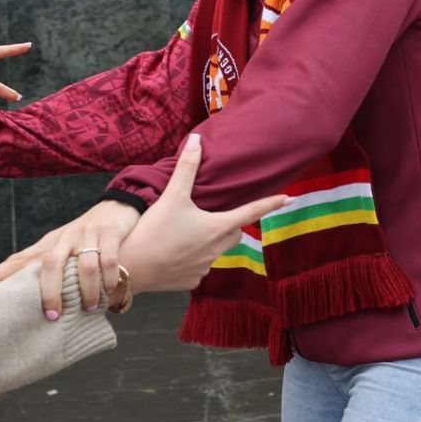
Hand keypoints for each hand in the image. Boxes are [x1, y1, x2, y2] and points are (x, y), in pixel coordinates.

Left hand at [0, 199, 139, 318]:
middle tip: (53, 315)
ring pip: (85, 266)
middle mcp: (64, 238)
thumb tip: (20, 293)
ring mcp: (87, 234)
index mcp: (48, 244)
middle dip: (51, 292)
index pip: (19, 259)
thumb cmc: (82, 236)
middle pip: (51, 264)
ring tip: (89, 308)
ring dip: (87, 290)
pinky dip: (109, 278)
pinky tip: (109, 290)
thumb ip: (42, 267)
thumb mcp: (60, 247)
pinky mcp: (109, 232)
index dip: (0, 274)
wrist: (115, 207)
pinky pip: (108, 259)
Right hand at [118, 135, 285, 297]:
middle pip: (235, 233)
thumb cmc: (154, 230)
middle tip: (220, 215)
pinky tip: (175, 252)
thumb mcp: (172, 196)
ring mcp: (204, 268)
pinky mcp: (190, 281)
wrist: (131, 269)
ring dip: (209, 241)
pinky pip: (199, 267)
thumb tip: (196, 140)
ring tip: (188, 233)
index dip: (271, 203)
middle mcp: (216, 249)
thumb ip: (187, 168)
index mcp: (217, 227)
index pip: (252, 212)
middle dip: (233, 224)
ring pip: (216, 251)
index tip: (288, 198)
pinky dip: (193, 258)